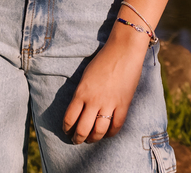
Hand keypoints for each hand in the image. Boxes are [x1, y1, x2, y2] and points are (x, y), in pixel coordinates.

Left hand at [62, 25, 151, 143]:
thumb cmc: (103, 60)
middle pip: (83, 129)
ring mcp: (110, 103)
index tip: (67, 131)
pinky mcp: (124, 104)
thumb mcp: (86, 76)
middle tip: (77, 140)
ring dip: (93, 139)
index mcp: (81, 92)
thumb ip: (82, 93)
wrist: (123, 50)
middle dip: (78, 138)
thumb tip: (79, 109)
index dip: (67, 128)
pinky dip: (111, 133)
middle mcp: (94, 100)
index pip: (69, 118)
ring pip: (99, 131)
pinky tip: (107, 133)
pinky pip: (116, 126)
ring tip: (91, 139)